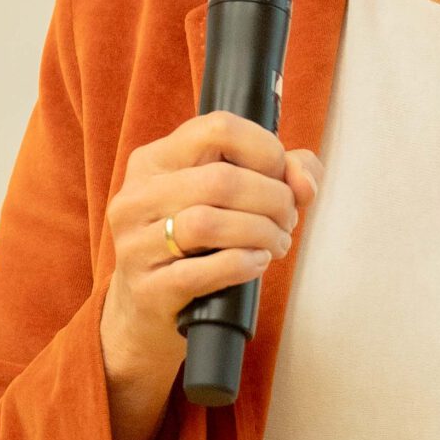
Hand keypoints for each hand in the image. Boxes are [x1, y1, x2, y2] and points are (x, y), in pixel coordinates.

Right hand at [98, 113, 320, 439]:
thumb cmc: (195, 246)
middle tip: (287, 221)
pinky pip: (203, 270)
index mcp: (155, 160)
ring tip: (276, 244)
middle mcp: (136, 196)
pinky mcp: (146, 287)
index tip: (282, 177)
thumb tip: (305, 181)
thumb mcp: (228, 198)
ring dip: (260, 233)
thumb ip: (280, 173)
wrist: (146, 312)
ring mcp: (135, 243)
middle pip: (221, 180)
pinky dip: (242, 264)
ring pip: (208, 223)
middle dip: (272, 200)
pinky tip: (257, 263)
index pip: (217, 127)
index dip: (265, 150)